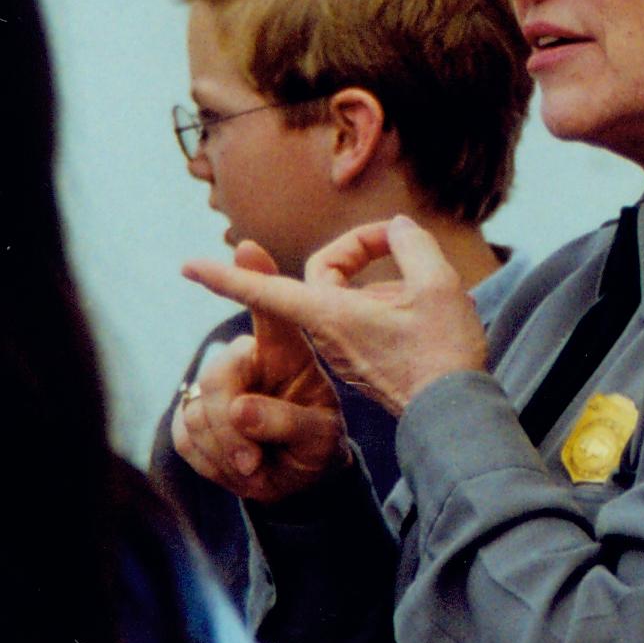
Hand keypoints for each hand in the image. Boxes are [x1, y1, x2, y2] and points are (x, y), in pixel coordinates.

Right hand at [170, 241, 346, 502]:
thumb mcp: (319, 439)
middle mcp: (248, 358)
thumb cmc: (315, 445)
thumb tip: (239, 409)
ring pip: (198, 409)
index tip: (247, 249)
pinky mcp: (191, 410)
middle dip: (230, 426)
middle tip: (252, 464)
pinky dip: (210, 462)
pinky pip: (185, 435)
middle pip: (219, 375)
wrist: (294, 476)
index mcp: (287, 353)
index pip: (271, 310)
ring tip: (256, 468)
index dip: (255, 277)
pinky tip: (236, 467)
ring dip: (225, 452)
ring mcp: (216, 383)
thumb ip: (288, 423)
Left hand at [183, 216, 490, 423]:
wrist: (455, 413)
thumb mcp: (438, 285)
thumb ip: (414, 244)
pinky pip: (358, 318)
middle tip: (398, 240)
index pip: (264, 291)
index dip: (225, 276)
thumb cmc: (443, 354)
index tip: (188, 268)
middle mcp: (328, 334)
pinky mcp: (361, 362)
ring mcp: (343, 351)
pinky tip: (419, 309)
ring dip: (373, 277)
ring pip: (342, 297)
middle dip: (353, 250)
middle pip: (319, 275)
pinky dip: (382, 300)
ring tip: (421, 281)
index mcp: (331, 315)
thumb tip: (398, 229)